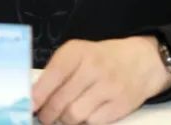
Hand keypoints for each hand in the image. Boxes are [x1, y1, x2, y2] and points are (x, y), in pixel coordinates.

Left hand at [32, 37, 170, 124]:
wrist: (141, 61)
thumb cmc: (101, 59)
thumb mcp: (78, 54)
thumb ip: (56, 73)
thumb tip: (33, 97)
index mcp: (78, 52)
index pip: (52, 76)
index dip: (37, 95)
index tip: (29, 106)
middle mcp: (94, 67)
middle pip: (60, 101)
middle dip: (48, 114)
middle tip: (45, 116)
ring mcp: (109, 87)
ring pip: (74, 116)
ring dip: (65, 120)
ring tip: (65, 115)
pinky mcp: (120, 105)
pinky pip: (93, 123)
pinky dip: (86, 122)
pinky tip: (86, 113)